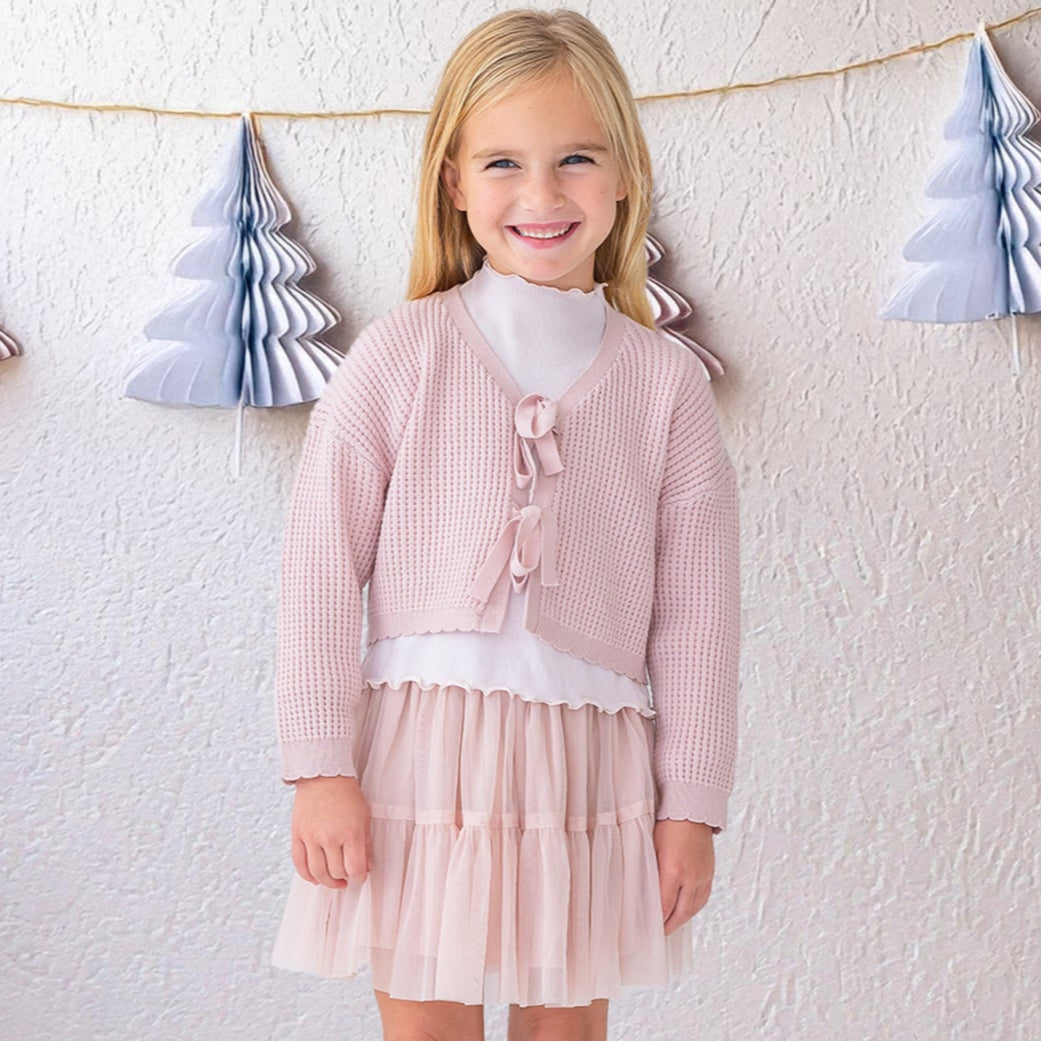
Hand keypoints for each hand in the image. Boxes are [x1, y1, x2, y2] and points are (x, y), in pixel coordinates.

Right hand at [291, 775, 371, 888]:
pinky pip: (299, 864)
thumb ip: (365, 843)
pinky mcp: (297, 835)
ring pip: (317, 873)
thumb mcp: (364, 816)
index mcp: (351, 832)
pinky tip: (315, 878)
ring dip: (327, 882)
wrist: (323, 776)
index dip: (360, 877)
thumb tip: (365, 867)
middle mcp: (330, 837)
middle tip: (348, 875)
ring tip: (334, 881)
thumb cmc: (346, 794)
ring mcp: (311, 837)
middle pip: (336, 872)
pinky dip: (307, 876)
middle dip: (345, 877)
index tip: (360, 876)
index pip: (355, 869)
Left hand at [653, 819, 714, 934]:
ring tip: (670, 926)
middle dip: (669, 926)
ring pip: (693, 908)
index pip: (664, 906)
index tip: (647, 927)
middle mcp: (691, 877)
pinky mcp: (709, 873)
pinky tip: (685, 911)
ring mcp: (703, 876)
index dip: (656, 920)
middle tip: (658, 933)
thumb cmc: (668, 825)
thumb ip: (649, 871)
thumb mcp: (652, 847)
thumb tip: (641, 891)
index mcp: (674, 870)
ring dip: (681, 920)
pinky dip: (693, 909)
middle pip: (681, 913)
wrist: (692, 810)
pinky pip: (702, 899)